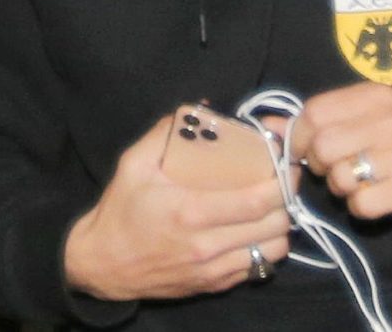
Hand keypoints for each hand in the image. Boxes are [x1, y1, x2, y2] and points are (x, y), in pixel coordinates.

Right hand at [64, 115, 292, 300]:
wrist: (102, 263)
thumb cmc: (120, 210)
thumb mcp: (134, 163)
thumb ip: (166, 132)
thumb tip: (200, 105)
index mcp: (191, 211)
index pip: (257, 201)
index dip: (283, 183)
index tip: (289, 165)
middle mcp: (206, 245)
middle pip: (273, 226)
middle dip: (288, 202)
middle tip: (286, 181)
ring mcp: (211, 270)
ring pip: (271, 252)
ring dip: (280, 227)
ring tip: (274, 207)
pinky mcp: (212, 285)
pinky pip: (256, 268)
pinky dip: (265, 248)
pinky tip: (256, 230)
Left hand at [288, 83, 391, 223]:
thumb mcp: (367, 116)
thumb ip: (319, 119)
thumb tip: (267, 125)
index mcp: (374, 95)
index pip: (315, 112)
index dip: (300, 137)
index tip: (307, 151)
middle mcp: (391, 118)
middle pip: (323, 147)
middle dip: (320, 166)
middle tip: (335, 170)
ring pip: (340, 178)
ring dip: (342, 189)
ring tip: (361, 183)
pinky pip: (363, 204)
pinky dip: (362, 207)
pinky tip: (377, 198)